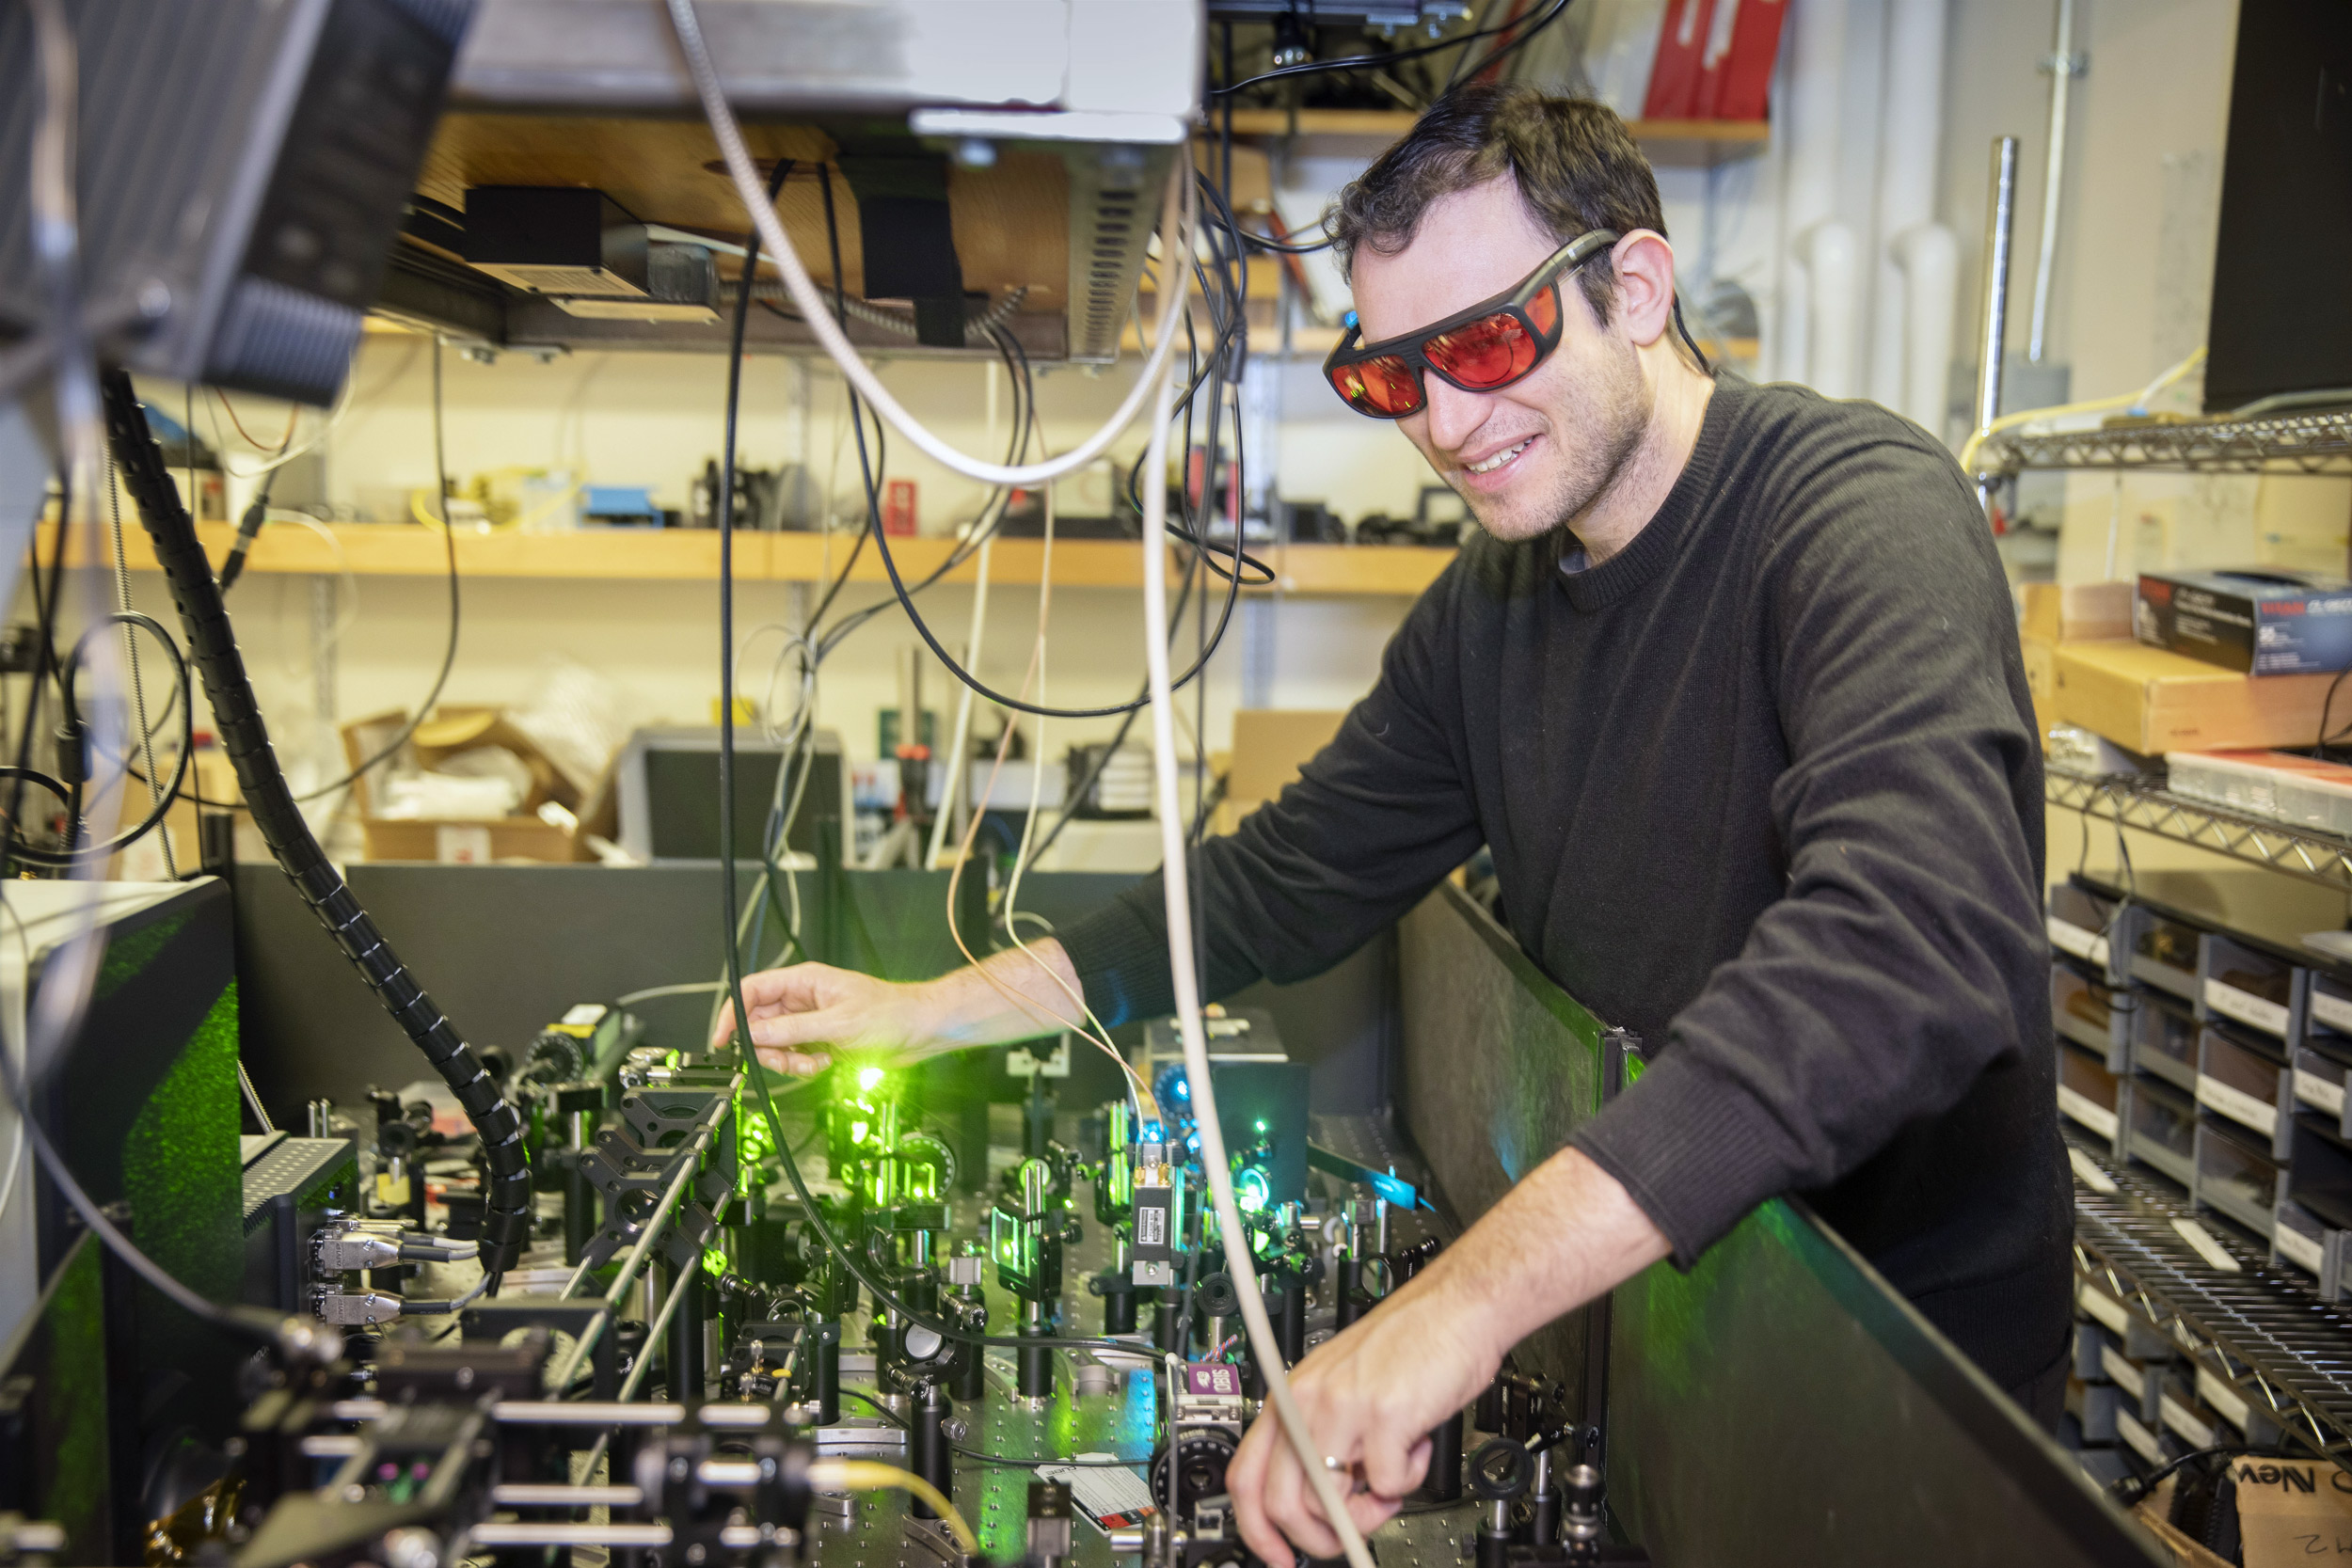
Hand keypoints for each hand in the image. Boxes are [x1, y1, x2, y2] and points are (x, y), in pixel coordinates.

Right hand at [710, 962, 940, 1076]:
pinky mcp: (819, 1041)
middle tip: (784, 1060)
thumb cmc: (891, 1013)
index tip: (725, 1039)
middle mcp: (803, 999)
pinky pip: (794, 1056)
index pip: (752, 991)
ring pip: (776, 1044)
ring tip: (812, 1063)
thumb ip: (792, 1030)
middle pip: (760, 1023)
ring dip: (788, 1061)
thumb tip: (754, 1033)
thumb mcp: (838, 1023)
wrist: (920, 1031)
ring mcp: (811, 1021)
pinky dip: (803, 1066)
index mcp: (804, 981)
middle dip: (767, 1047)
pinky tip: (824, 1064)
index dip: (733, 1013)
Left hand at [1225, 1271, 1503, 1563]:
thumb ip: (1321, 1440)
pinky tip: (1417, 1446)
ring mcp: (1342, 1409)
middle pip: (1282, 1504)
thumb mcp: (1339, 1387)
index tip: (1279, 1557)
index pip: (1245, 1478)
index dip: (1257, 1530)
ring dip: (1369, 1512)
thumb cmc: (1408, 1343)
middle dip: (1319, 1538)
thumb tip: (1318, 1506)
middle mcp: (1306, 1402)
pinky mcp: (1384, 1416)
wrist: (1457, 1309)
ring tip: (1392, 1482)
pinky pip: (1386, 1485)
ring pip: (1330, 1504)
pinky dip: (1408, 1480)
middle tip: (1349, 1535)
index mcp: (1289, 1396)